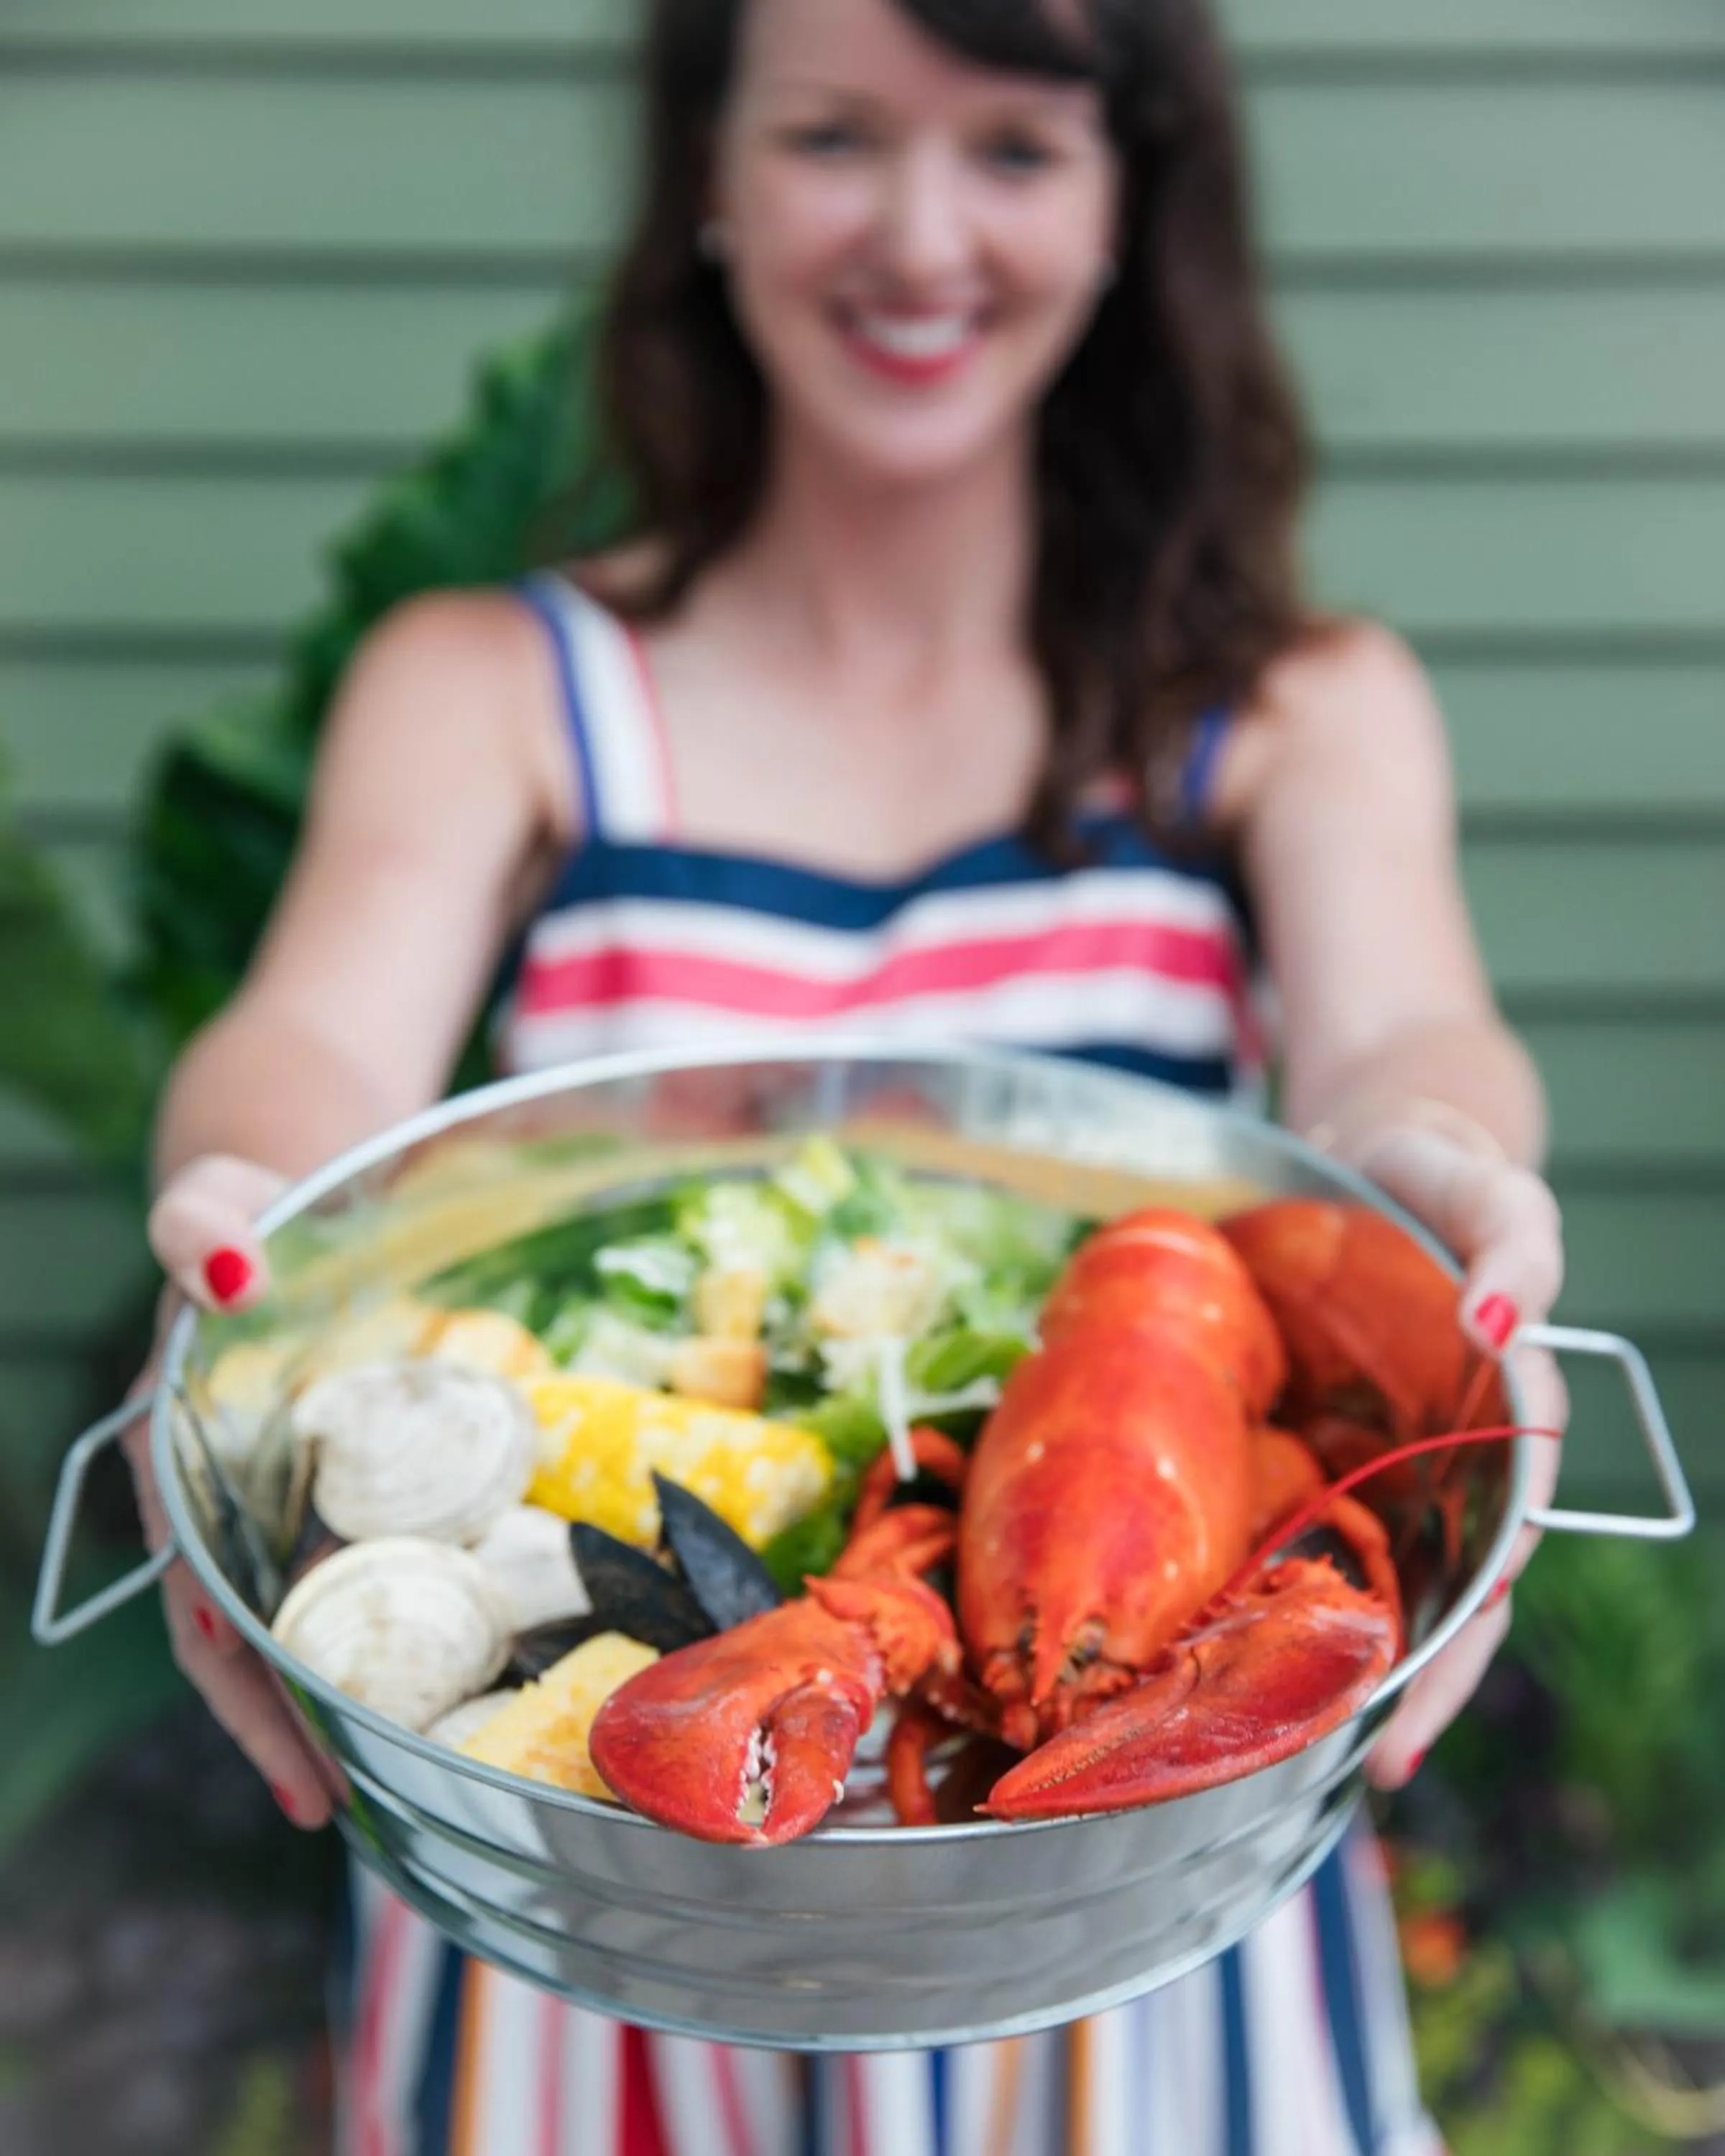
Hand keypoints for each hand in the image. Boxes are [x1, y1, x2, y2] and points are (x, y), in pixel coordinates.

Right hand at [131, 1156, 333, 1827]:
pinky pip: (366, 1567)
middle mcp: (227, 1498)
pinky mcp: (349, 1485)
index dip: (236, 1674)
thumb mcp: (211, 1204)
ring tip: (383, 1782)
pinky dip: (388, 1627)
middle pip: (247, 1636)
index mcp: (181, 1460)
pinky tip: (440, 1676)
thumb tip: (225, 1272)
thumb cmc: (242, 1211)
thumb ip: (200, 1227)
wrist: (289, 1205)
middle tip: (335, 1802)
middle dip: (283, 1723)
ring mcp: (288, 1499)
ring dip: (333, 1699)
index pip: (197, 1592)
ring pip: (304, 1619)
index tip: (281, 1748)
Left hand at [1317, 1116, 1567, 1787]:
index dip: (1458, 1652)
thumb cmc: (1443, 1180)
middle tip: (1367, 1768)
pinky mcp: (1315, 1434)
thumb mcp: (1493, 1194)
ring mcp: (1378, 1454)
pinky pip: (1305, 1518)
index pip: (1496, 1560)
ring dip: (1341, 1661)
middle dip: (1410, 1690)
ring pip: (1373, 1579)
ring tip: (1281, 1743)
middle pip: (1442, 1602)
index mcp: (1503, 1428)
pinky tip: (1231, 1639)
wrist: (1371, 1152)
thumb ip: (1517, 1249)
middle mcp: (1444, 1461)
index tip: (1404, 1723)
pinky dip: (1281, 1579)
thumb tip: (1500, 1320)